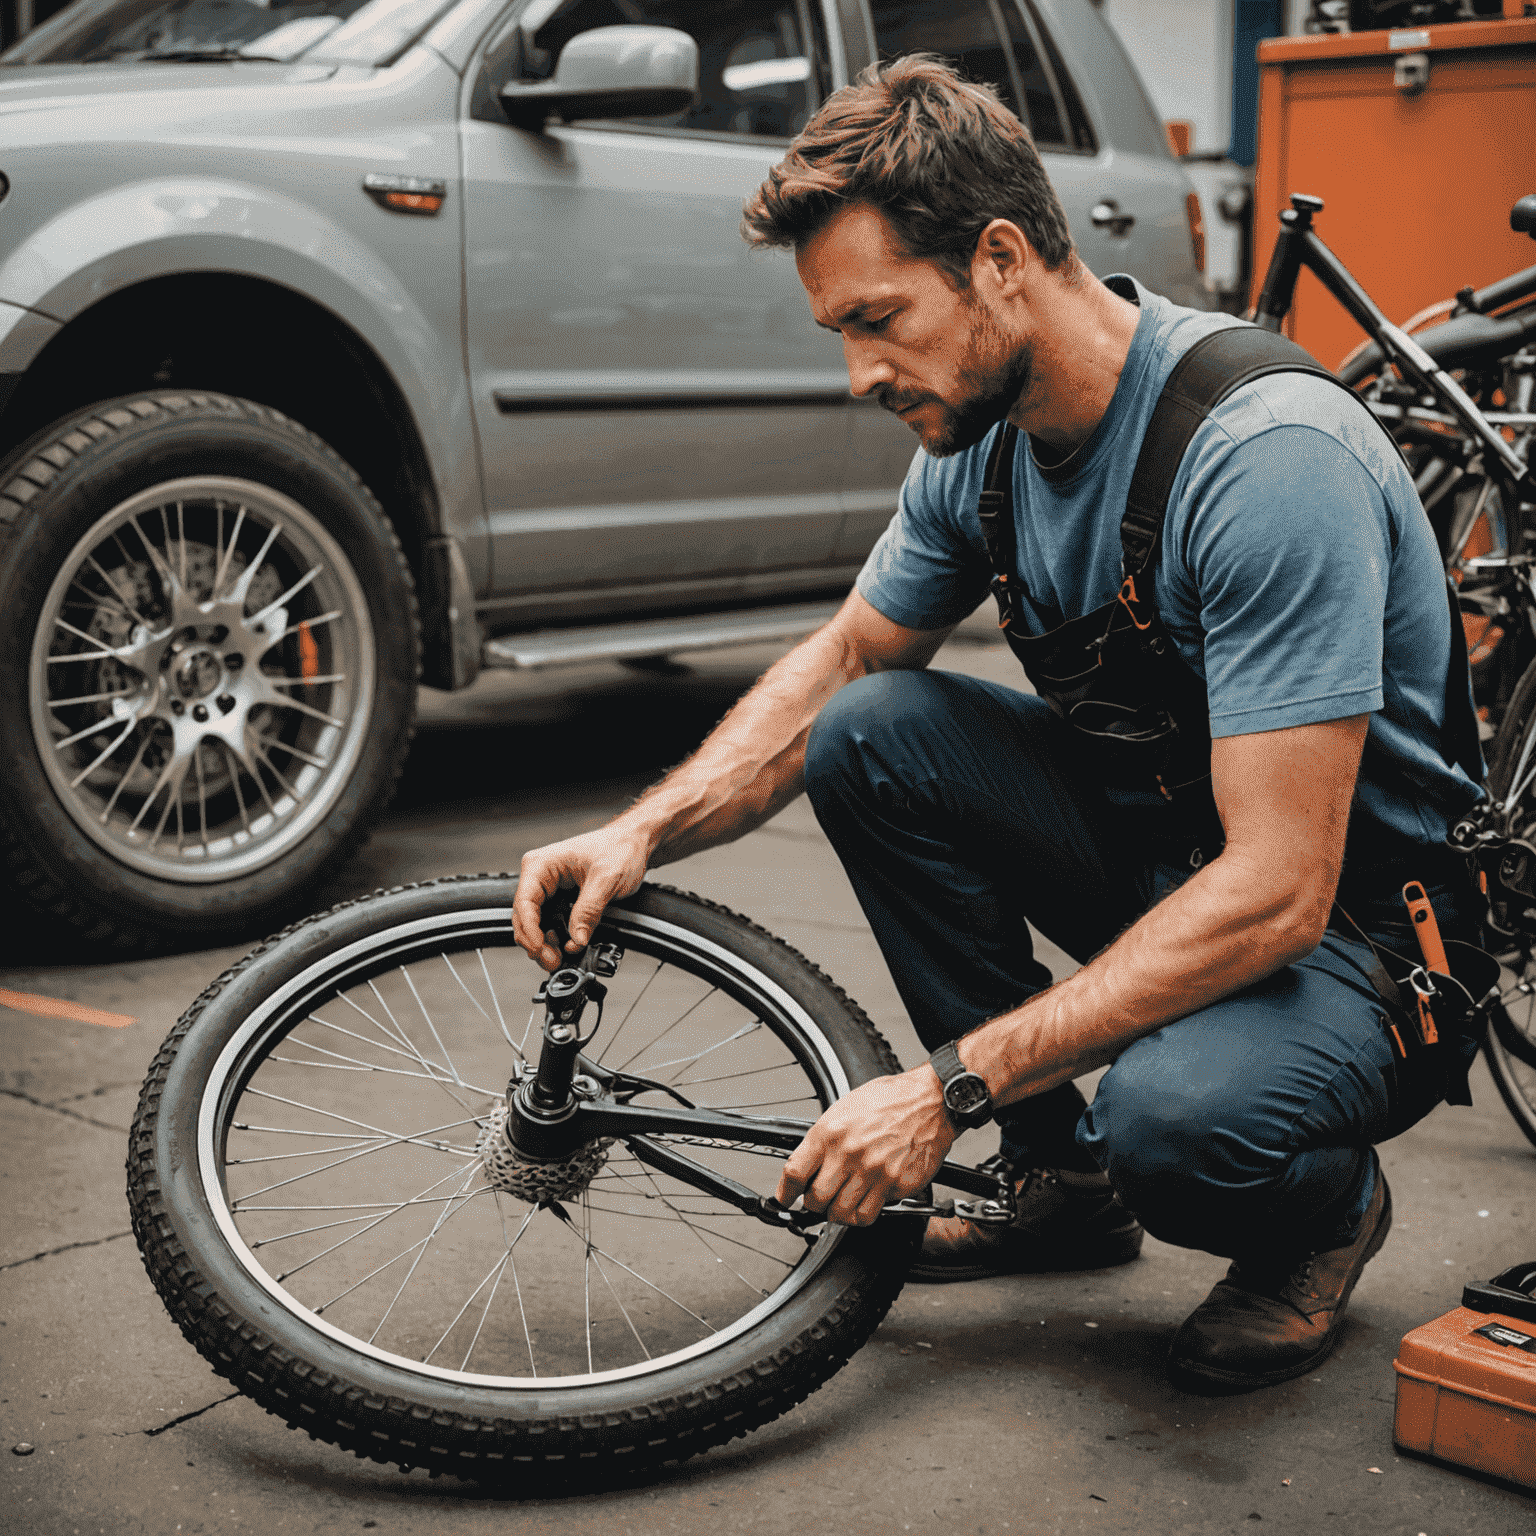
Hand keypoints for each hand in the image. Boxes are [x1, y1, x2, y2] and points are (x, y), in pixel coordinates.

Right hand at [513, 826, 650, 969]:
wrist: (635, 844)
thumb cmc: (620, 848)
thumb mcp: (607, 879)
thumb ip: (589, 910)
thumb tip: (577, 939)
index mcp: (541, 864)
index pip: (524, 903)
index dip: (529, 930)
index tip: (540, 949)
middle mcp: (540, 876)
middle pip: (525, 918)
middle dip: (536, 942)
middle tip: (553, 960)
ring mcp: (549, 888)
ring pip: (535, 924)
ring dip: (545, 944)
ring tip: (560, 957)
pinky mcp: (560, 899)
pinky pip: (550, 922)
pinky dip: (556, 938)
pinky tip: (566, 947)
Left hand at [774, 1066, 955, 1225]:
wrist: (930, 1101)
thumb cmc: (889, 1100)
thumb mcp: (845, 1107)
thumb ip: (824, 1138)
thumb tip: (806, 1165)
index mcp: (831, 1131)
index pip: (795, 1172)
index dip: (785, 1192)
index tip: (784, 1198)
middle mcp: (850, 1154)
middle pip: (815, 1200)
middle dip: (813, 1204)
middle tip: (818, 1199)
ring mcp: (874, 1172)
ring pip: (842, 1214)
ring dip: (837, 1213)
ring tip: (841, 1203)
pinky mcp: (896, 1186)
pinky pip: (870, 1214)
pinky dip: (863, 1214)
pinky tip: (865, 1201)